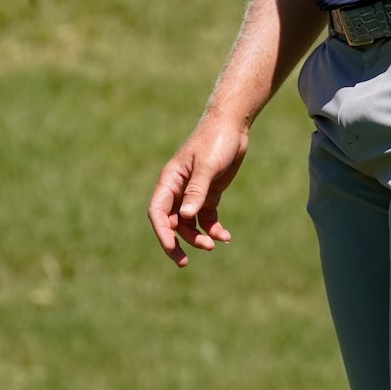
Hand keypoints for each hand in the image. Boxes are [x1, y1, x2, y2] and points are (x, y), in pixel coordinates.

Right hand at [148, 117, 248, 267]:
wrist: (233, 126)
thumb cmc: (216, 141)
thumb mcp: (207, 166)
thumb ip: (197, 191)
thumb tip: (186, 217)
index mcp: (170, 181)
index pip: (158, 212)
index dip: (162, 232)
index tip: (171, 248)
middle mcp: (178, 190)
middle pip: (171, 222)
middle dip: (177, 242)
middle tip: (183, 262)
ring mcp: (193, 193)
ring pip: (189, 224)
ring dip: (198, 237)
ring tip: (215, 244)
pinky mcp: (209, 194)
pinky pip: (206, 218)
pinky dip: (213, 229)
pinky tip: (225, 237)